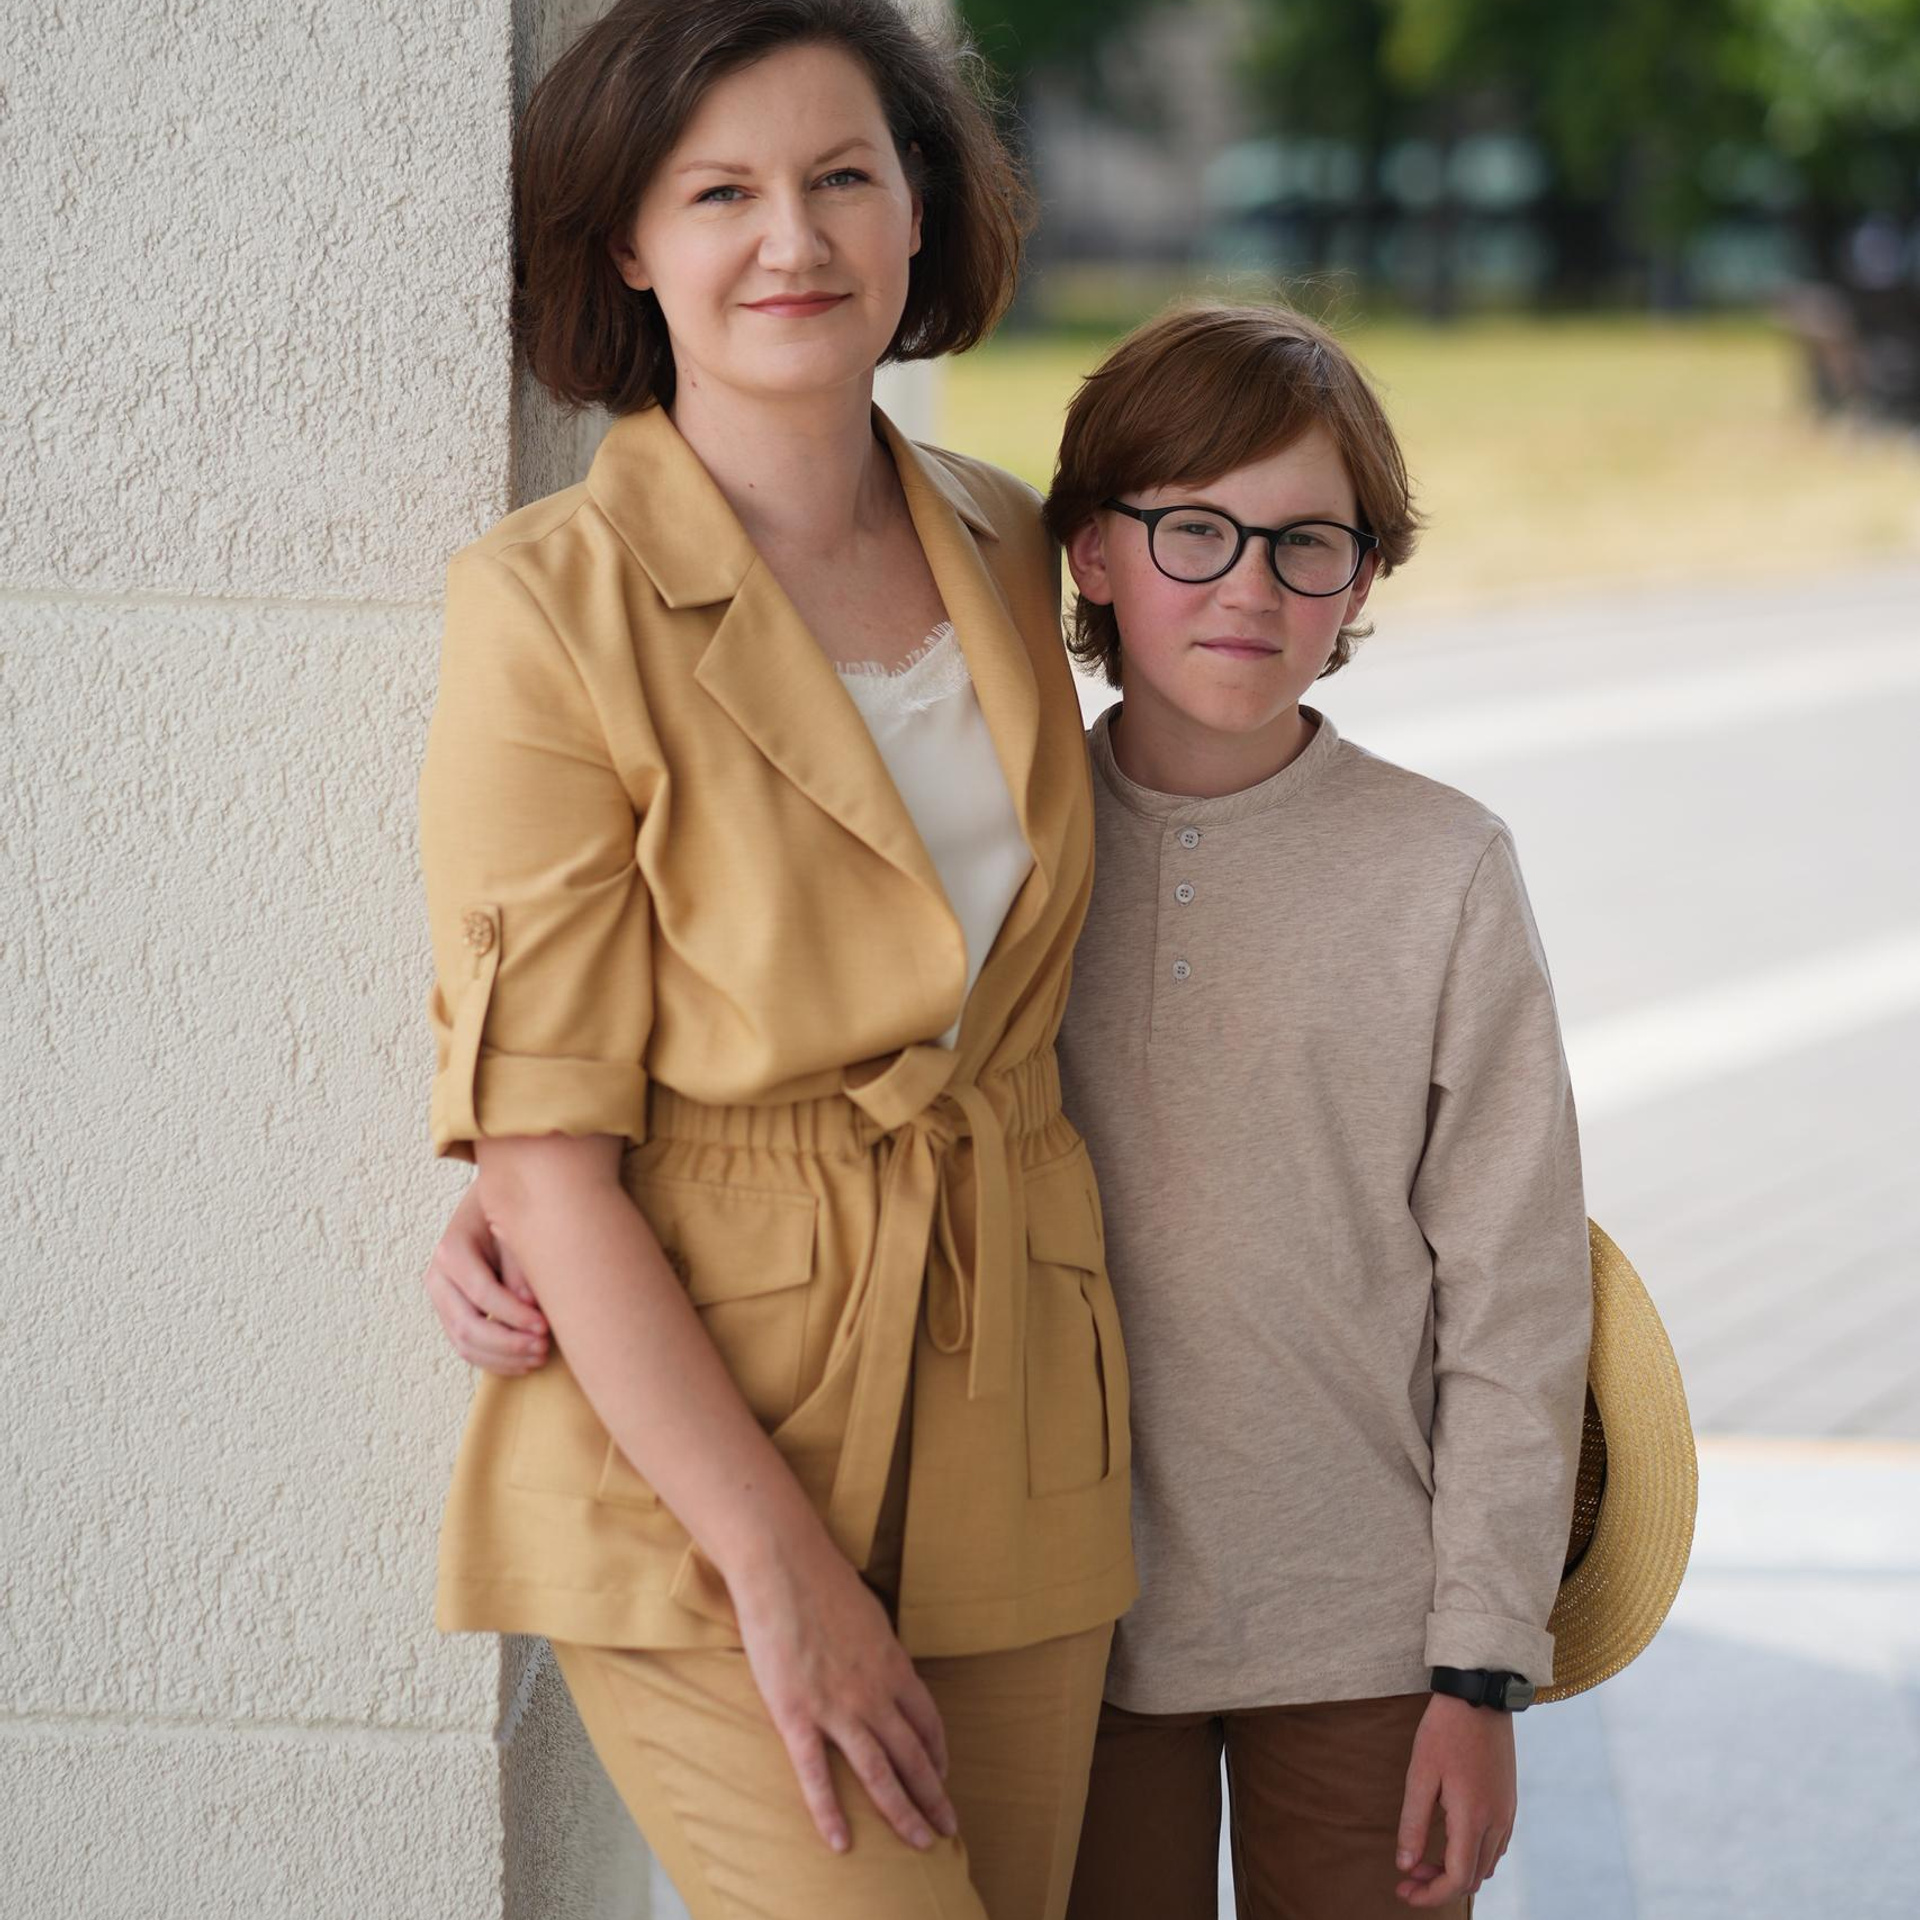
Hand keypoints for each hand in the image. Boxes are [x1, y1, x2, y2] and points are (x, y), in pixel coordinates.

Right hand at [422, 1178, 549, 1373]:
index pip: (482, 1293)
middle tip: (544, 1348)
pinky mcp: (450, 1314)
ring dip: (504, 1358)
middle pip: (467, 1326)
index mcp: (451, 1249)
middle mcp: (438, 1277)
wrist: (488, 1206)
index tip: (545, 1325)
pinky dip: (496, 1360)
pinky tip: (525, 1362)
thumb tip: (529, 1305)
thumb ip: (519, 1263)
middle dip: (509, 1344)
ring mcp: (441, 1299)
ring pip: (464, 1344)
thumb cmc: (506, 1213)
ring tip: (540, 1357)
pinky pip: (467, 1347)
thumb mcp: (515, 1227)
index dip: (514, 1315)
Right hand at [728, 1522, 957, 1856]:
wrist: (784, 1565)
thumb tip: (883, 1666)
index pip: (927, 1721)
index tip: (943, 1776)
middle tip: (947, 1828)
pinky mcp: (797, 1715)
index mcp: (893, 1666)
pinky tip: (841, 1842)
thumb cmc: (823, 1581)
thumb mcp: (868, 1615)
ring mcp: (838, 1707)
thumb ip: (877, 1650)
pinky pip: (816, 1775)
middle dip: (933, 1796)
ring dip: (903, 1812)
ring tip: (919, 1844)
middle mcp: (875, 1692)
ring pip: (880, 1773)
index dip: (938, 1754)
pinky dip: (830, 1813)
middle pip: (914, 1756)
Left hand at [1394, 1692, 1515, 1906]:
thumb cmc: (1445, 1731)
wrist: (1480, 1696)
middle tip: (1407, 1875)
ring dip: (1456, 1871)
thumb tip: (1405, 1866)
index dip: (1430, 1894)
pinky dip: (1473, 1856)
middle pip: (1472, 1878)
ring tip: (1424, 1859)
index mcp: (1473, 1818)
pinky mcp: (1509, 1803)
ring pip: (1486, 1865)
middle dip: (1438, 1884)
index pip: (1457, 1879)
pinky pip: (1496, 1846)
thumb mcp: (1420, 1774)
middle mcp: (1496, 1822)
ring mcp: (1507, 1813)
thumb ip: (1413, 1823)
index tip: (1404, 1892)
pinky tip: (1450, 1842)